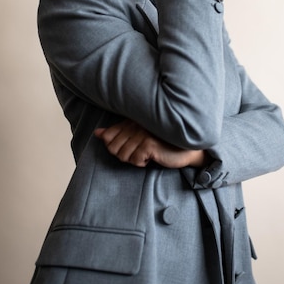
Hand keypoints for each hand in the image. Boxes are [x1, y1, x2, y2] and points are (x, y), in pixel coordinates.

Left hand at [94, 119, 208, 168]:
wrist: (186, 149)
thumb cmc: (162, 143)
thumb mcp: (137, 136)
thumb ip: (117, 133)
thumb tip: (97, 134)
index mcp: (132, 120)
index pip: (109, 136)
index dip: (114, 147)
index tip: (130, 148)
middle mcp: (136, 124)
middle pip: (113, 147)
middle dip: (124, 155)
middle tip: (139, 153)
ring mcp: (142, 133)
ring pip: (122, 155)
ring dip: (134, 159)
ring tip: (146, 154)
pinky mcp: (149, 144)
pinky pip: (134, 160)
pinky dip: (142, 163)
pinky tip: (152, 157)